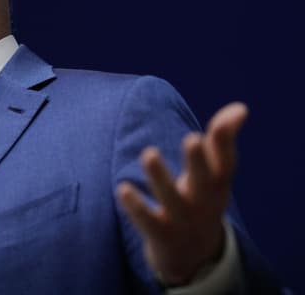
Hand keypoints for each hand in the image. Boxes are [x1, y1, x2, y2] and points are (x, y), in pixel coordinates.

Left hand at [116, 102, 247, 285]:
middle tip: (192, 138)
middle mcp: (203, 202)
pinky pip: (147, 220)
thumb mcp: (215, 175)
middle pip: (203, 181)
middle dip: (199, 162)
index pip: (226, 162)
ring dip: (161, 177)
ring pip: (171, 199)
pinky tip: (122, 189)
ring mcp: (182, 220)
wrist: (193, 256)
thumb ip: (221, 141)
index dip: (227, 140)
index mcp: (217, 185)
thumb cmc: (202, 200)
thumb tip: (240, 107)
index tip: (230, 116)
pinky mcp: (160, 234)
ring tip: (150, 153)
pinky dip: (136, 207)